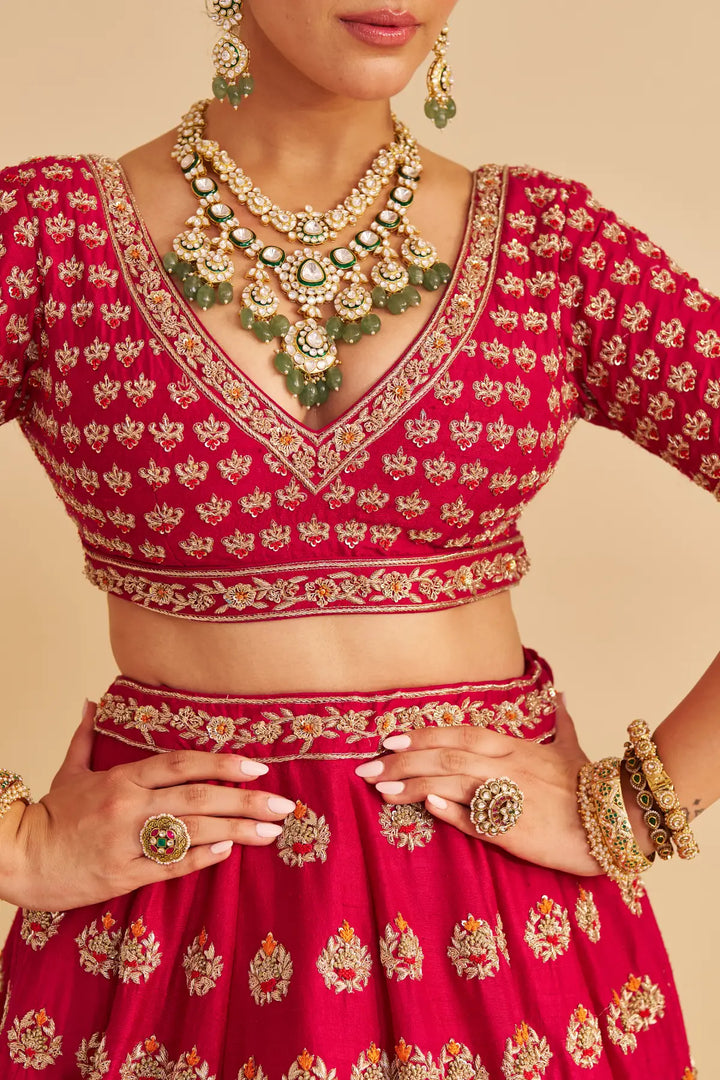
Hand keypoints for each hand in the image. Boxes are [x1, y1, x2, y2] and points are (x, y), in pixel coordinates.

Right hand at [6, 700, 295, 910]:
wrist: (17, 857)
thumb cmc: (50, 815)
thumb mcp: (69, 770)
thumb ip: (87, 736)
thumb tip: (92, 701)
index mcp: (122, 778)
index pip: (182, 764)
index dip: (222, 764)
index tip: (258, 767)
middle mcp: (129, 806)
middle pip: (198, 798)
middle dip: (245, 800)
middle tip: (282, 805)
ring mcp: (127, 842)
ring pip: (192, 832)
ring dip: (236, 830)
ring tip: (270, 832)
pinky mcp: (122, 875)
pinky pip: (169, 866)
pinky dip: (200, 858)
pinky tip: (228, 852)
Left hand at [355, 698, 599, 875]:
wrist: (620, 820)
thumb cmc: (592, 787)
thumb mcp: (573, 750)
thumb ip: (563, 723)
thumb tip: (562, 696)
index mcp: (513, 746)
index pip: (457, 733)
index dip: (421, 735)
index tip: (388, 739)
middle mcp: (506, 766)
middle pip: (443, 757)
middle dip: (400, 762)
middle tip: (365, 768)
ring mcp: (509, 796)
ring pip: (451, 784)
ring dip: (412, 785)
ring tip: (380, 789)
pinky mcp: (516, 829)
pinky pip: (478, 819)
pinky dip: (452, 811)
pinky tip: (427, 806)